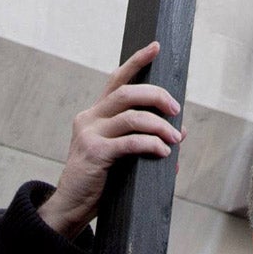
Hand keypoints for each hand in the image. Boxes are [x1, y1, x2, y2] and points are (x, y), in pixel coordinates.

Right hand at [37, 42, 183, 237]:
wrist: (70, 207)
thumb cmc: (99, 180)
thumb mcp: (122, 154)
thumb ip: (146, 138)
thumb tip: (181, 131)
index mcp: (95, 113)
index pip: (117, 79)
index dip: (137, 61)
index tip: (156, 46)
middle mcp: (90, 118)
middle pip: (128, 93)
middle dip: (157, 96)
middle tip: (176, 109)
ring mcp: (89, 134)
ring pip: (132, 117)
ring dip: (160, 126)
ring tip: (174, 138)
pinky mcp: (94, 152)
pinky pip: (130, 142)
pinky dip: (151, 145)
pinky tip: (163, 153)